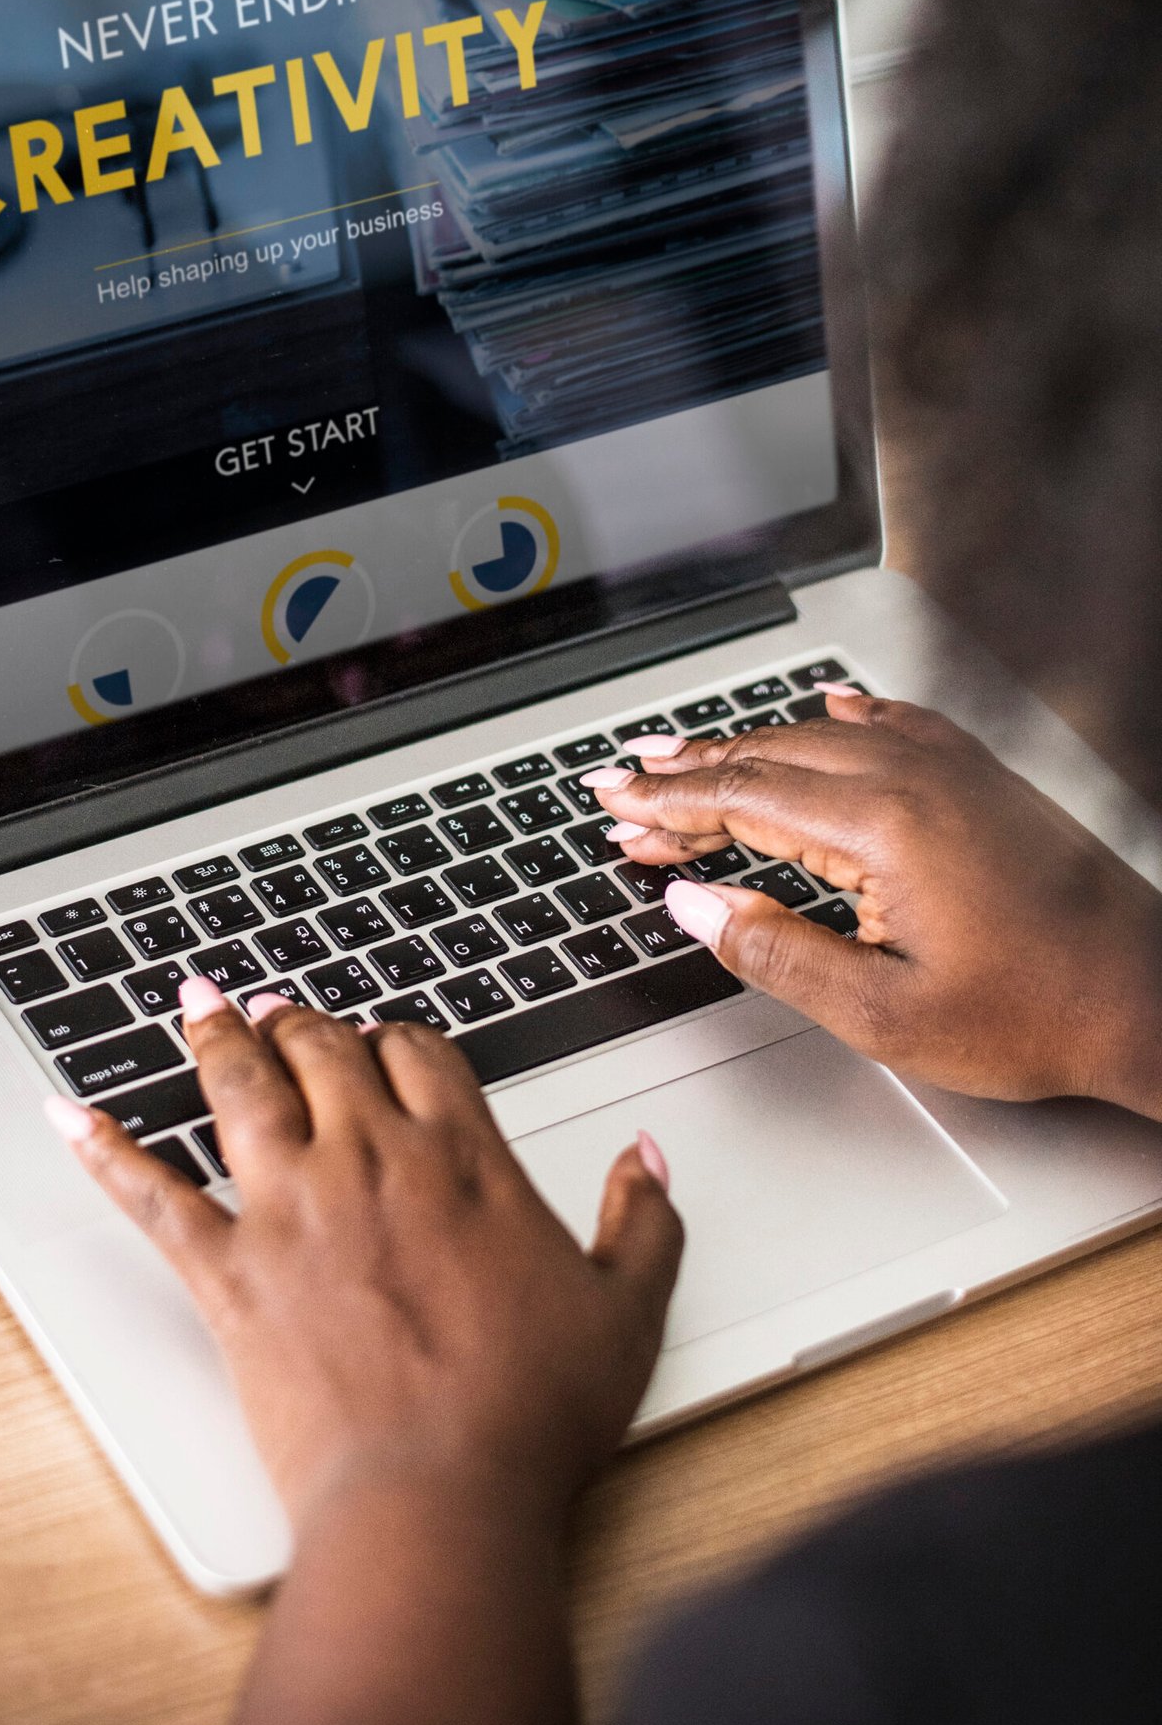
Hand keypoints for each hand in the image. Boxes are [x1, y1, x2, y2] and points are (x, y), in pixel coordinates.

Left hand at [48, 986, 681, 1535]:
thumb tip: (647, 1156)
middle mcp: (370, 1160)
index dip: (394, 1036)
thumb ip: (645, 1220)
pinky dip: (104, 1148)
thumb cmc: (531, 1415)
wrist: (439, 1497)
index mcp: (462, 1158)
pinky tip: (67, 1111)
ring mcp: (291, 1209)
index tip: (381, 1039)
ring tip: (196, 999)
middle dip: (302, 1021)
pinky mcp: (228, 1271)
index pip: (418, 1052)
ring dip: (215, 1035)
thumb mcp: (626, 1311)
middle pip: (323, 1050)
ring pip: (241, 1087)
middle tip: (280, 1009)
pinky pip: (151, 1194)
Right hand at [589, 688, 1161, 1116]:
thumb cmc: (1036, 1013)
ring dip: (746, 749)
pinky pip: (896, 725)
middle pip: (769, 757)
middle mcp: (915, 778)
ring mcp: (953, 770)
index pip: (742, 799)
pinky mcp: (983, 780)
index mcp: (882, 827)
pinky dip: (840, 720)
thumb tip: (695, 907)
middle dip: (686, 774)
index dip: (668, 807)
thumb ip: (777, 955)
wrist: (1149, 999)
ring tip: (687, 757)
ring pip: (821, 737)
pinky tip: (827, 708)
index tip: (617, 810)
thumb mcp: (884, 1016)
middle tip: (623, 787)